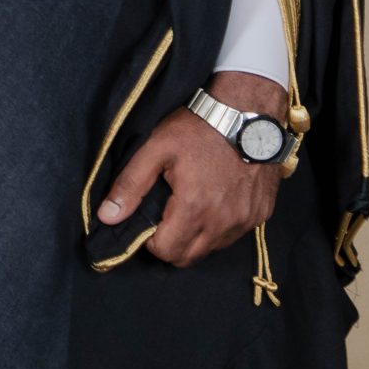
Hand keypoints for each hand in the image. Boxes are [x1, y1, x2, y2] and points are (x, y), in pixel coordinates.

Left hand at [97, 70, 285, 266]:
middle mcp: (224, 222)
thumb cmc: (199, 127)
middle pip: (189, 257)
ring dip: (196, 237)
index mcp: (195, 208)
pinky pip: (234, 235)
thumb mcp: (156, 149)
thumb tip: (107, 217)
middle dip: (171, 244)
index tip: (148, 220)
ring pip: (212, 248)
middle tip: (165, 215)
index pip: (166, 252)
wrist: (248, 112)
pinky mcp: (260, 214)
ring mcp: (246, 220)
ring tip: (189, 205)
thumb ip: (130, 186)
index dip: (150, 241)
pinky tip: (213, 201)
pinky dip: (219, 227)